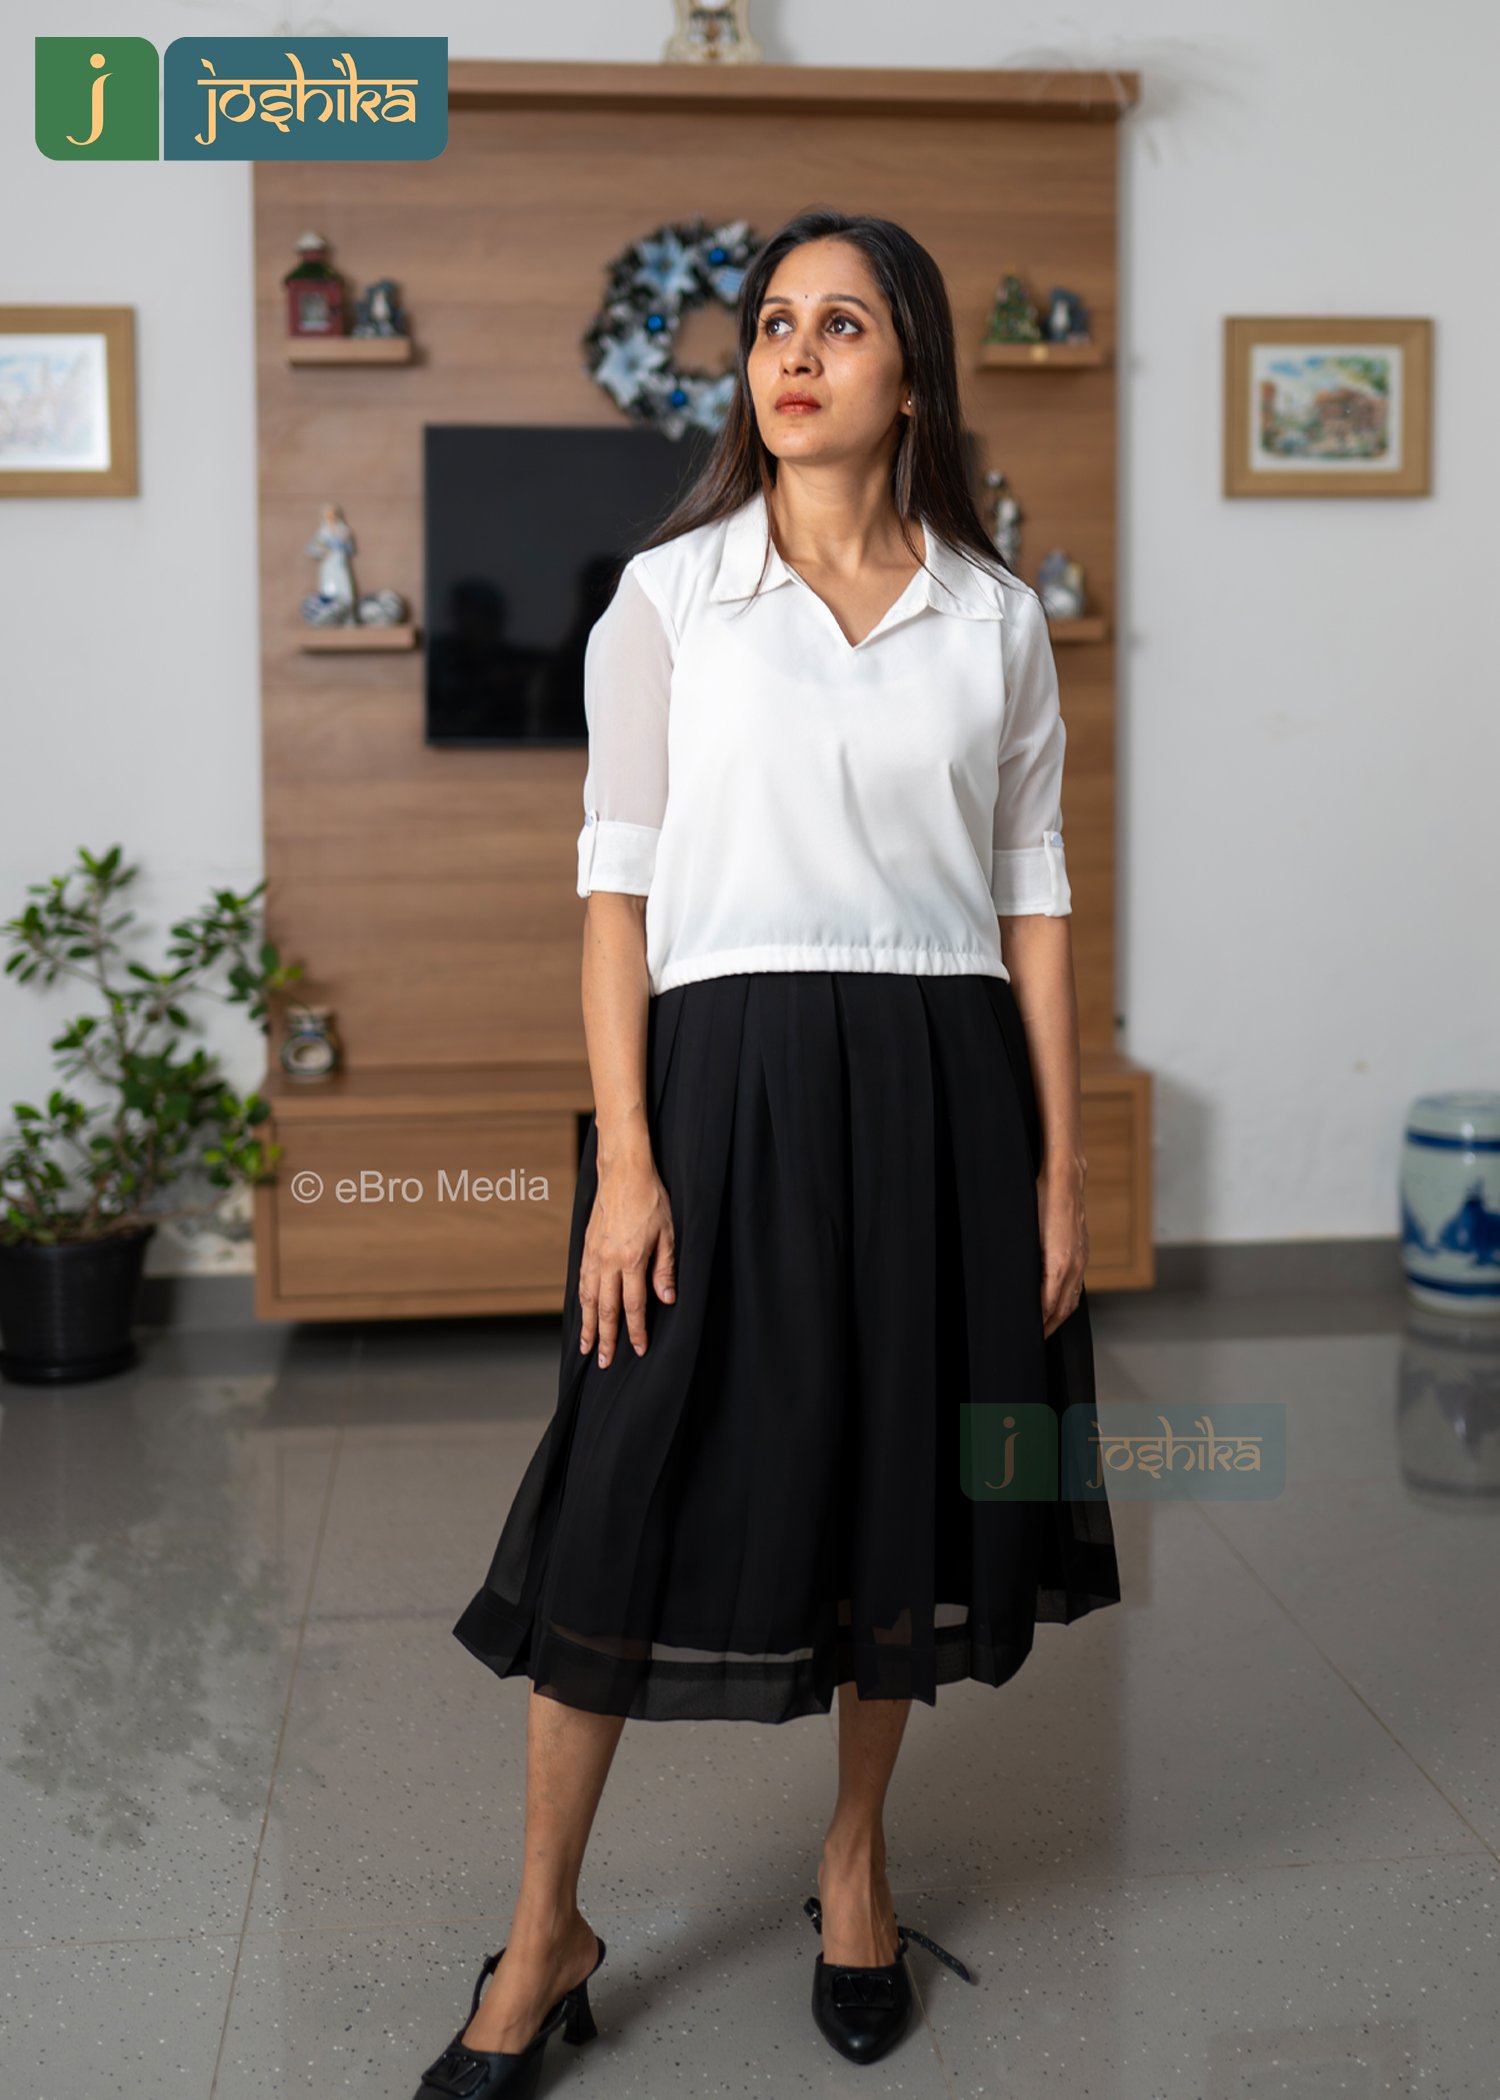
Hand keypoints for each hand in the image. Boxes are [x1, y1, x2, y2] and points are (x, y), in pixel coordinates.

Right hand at [579, 1153, 676, 1366]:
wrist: (623, 1172)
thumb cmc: (650, 1199)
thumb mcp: (668, 1234)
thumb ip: (665, 1269)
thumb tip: (667, 1300)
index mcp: (630, 1260)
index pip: (633, 1306)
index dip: (635, 1331)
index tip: (638, 1349)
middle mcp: (607, 1261)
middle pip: (606, 1309)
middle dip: (606, 1338)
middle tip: (604, 1362)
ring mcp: (593, 1255)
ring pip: (588, 1299)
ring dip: (588, 1325)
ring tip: (587, 1346)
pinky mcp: (586, 1247)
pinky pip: (581, 1281)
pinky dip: (581, 1302)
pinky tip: (582, 1312)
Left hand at [1037, 1155, 1087, 1339]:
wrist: (1065, 1181)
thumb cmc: (1040, 1202)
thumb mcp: (1026, 1233)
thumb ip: (1025, 1264)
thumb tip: (1016, 1288)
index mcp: (1059, 1265)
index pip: (1047, 1306)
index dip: (1037, 1324)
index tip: (1025, 1336)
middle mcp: (1074, 1266)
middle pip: (1061, 1309)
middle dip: (1047, 1327)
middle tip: (1032, 1341)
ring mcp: (1082, 1261)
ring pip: (1072, 1300)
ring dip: (1058, 1318)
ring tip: (1044, 1330)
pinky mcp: (1083, 1254)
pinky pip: (1077, 1287)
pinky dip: (1067, 1302)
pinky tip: (1058, 1305)